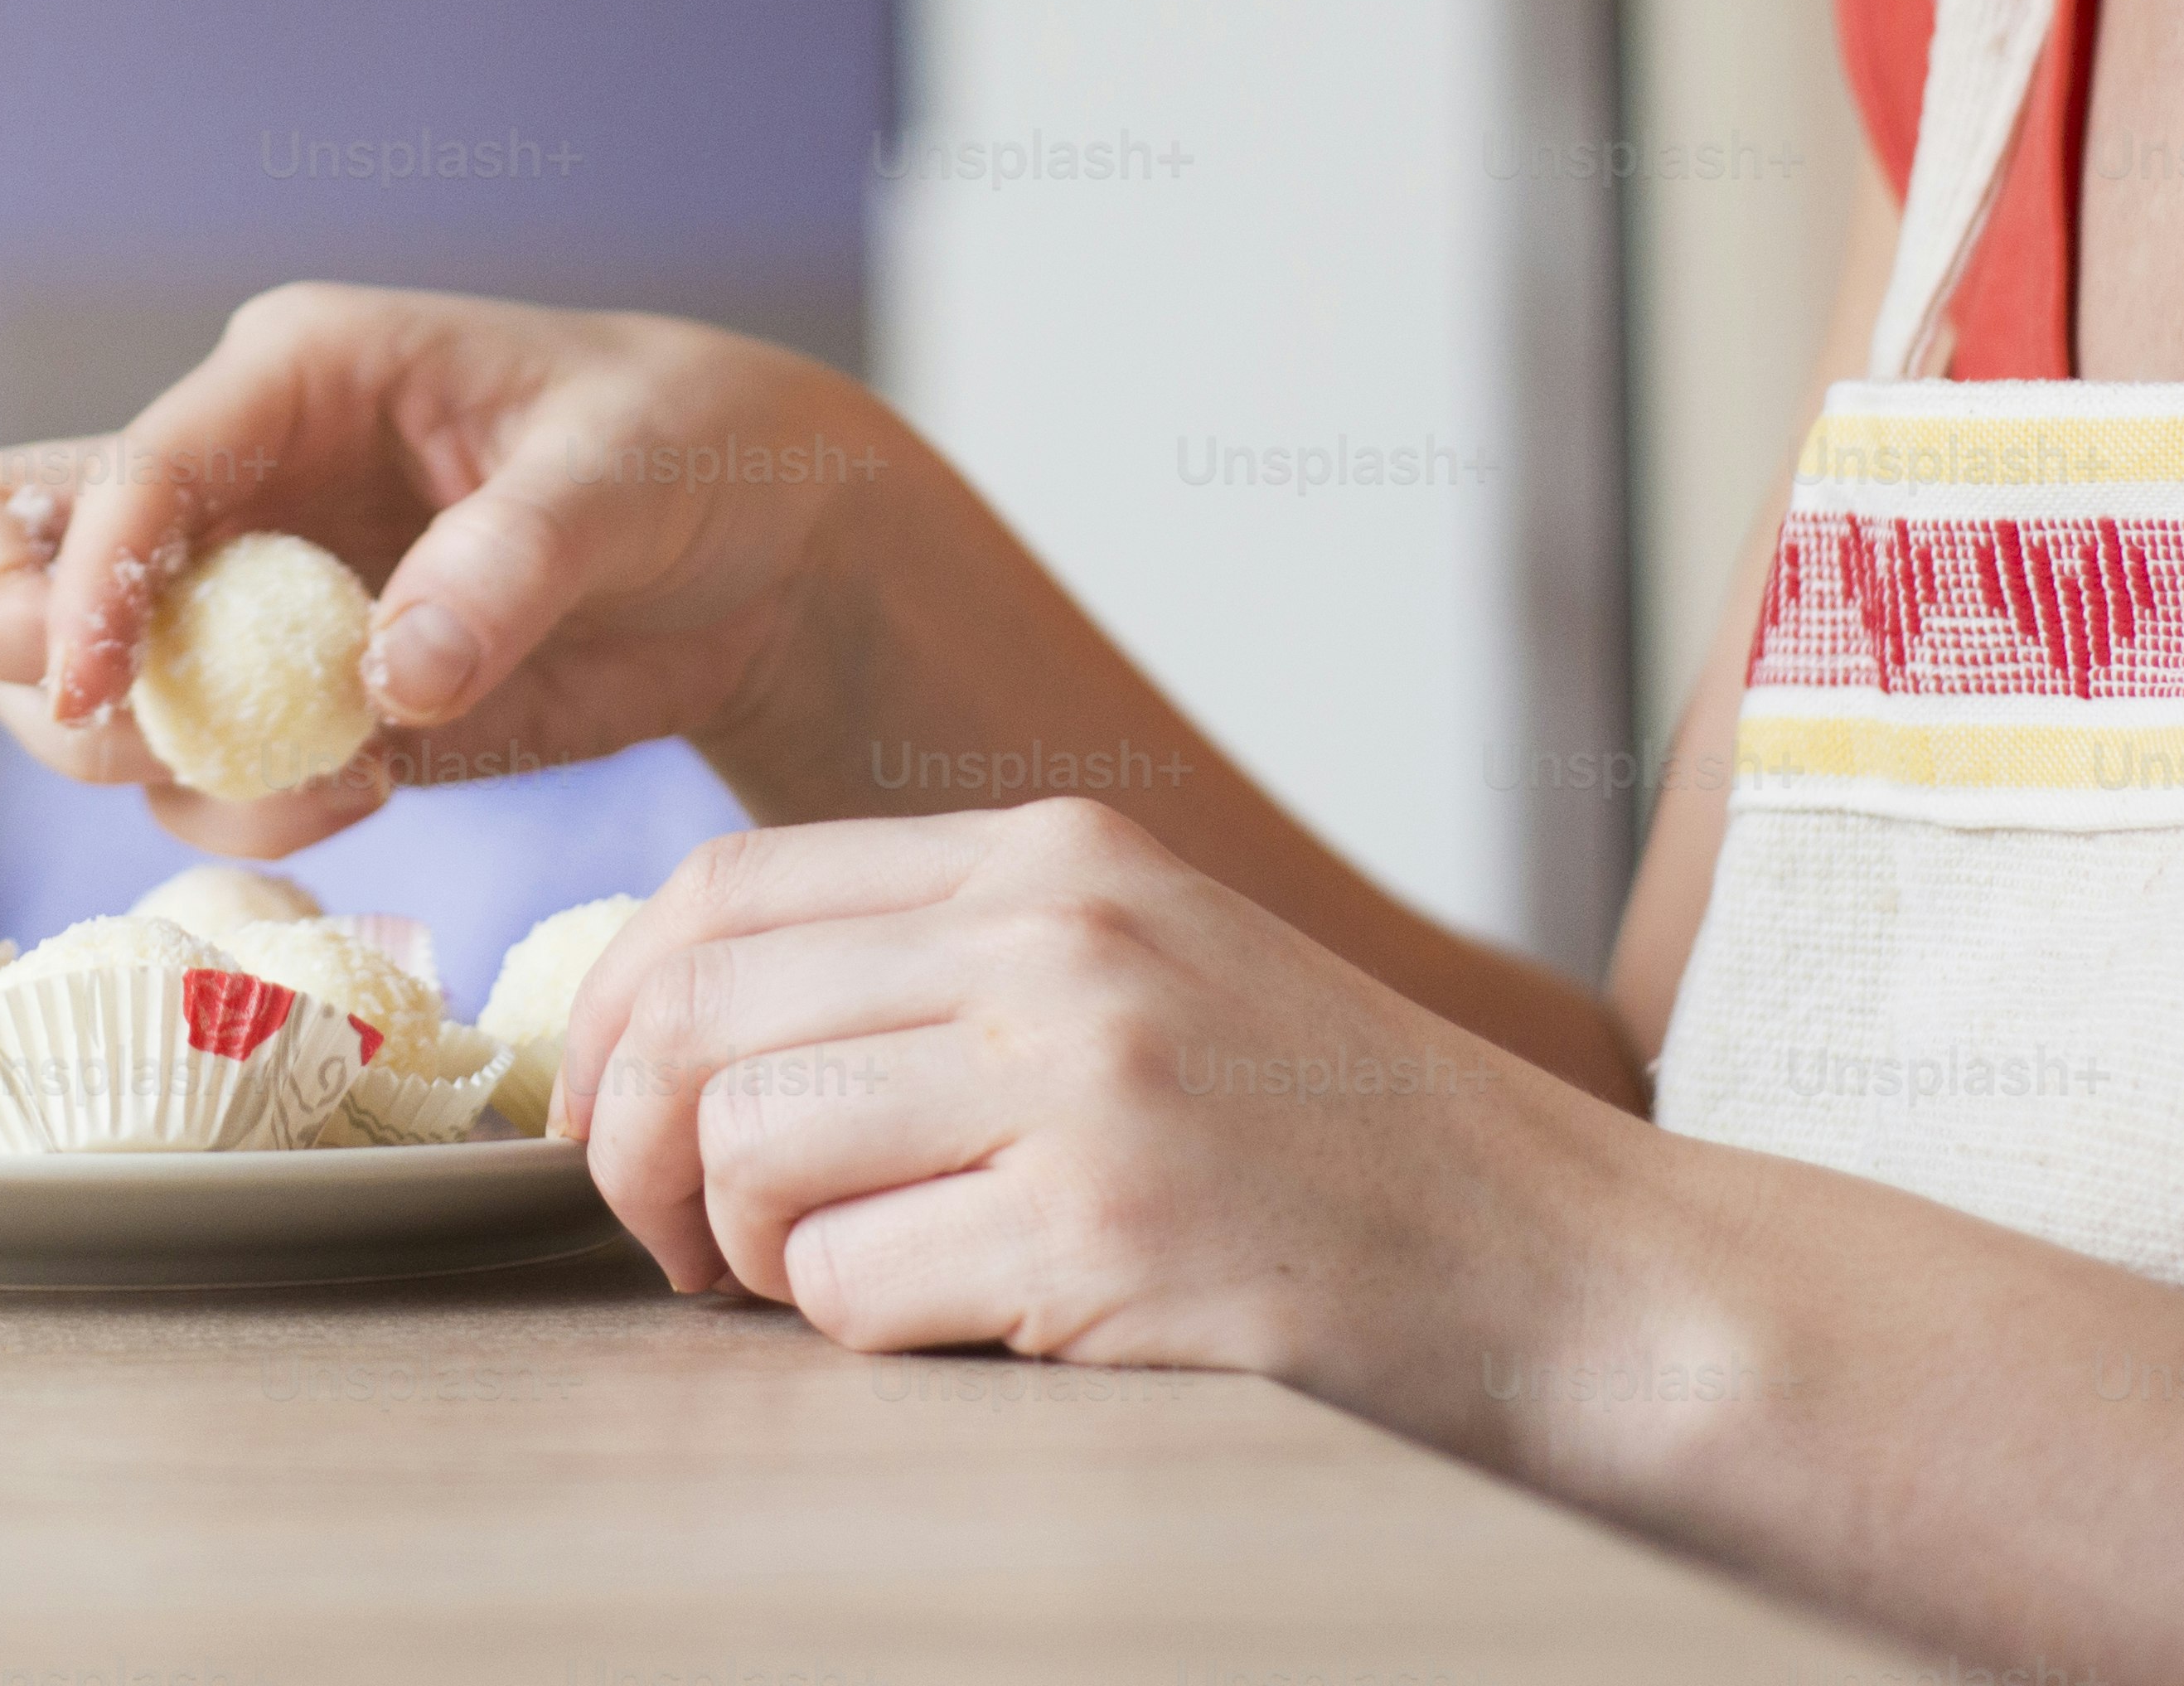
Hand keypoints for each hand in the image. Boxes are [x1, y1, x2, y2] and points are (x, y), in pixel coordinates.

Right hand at [0, 281, 901, 852]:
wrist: (761, 555)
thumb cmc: (692, 454)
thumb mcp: (625, 476)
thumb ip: (509, 565)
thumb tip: (393, 677)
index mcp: (293, 374)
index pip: (121, 470)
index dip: (77, 578)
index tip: (95, 695)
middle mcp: (235, 479)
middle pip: (10, 569)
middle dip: (46, 679)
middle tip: (164, 749)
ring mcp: (246, 596)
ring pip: (78, 695)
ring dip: (171, 765)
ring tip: (340, 782)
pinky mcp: (288, 701)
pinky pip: (192, 776)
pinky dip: (247, 811)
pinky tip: (369, 790)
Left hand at [560, 800, 1631, 1440]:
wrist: (1581, 1273)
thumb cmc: (1348, 1152)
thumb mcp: (1143, 978)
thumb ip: (946, 971)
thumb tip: (690, 1035)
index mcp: (1053, 853)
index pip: (725, 892)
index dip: (616, 1018)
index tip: (602, 1120)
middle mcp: (1059, 936)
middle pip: (704, 1015)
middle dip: (641, 1152)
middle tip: (683, 1245)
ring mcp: (1086, 1078)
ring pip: (752, 1150)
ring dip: (752, 1255)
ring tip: (842, 1286)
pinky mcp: (1107, 1233)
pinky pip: (850, 1287)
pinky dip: (858, 1331)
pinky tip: (963, 1327)